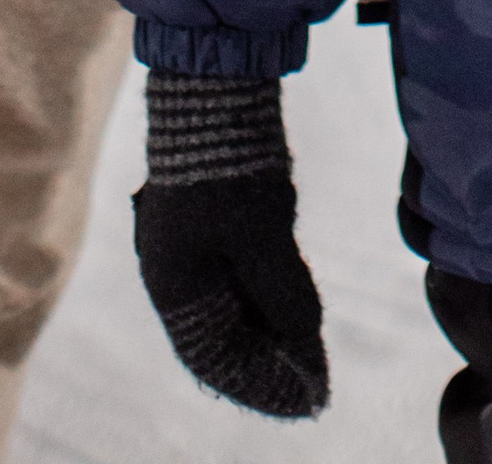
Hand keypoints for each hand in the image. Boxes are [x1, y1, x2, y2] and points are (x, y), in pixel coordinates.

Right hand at [134, 71, 328, 419]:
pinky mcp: (211, 225)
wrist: (214, 93)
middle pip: (225, 340)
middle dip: (270, 365)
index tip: (307, 399)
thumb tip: (307, 341)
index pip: (217, 362)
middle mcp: (178, 277)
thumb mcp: (264, 240)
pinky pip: (238, 281)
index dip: (262, 386)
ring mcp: (192, 249)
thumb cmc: (231, 169)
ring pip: (233, 310)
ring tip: (313, 353)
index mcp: (175, 289)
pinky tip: (297, 311)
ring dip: (271, 333)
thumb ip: (285, 296)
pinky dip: (267, 300)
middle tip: (316, 385)